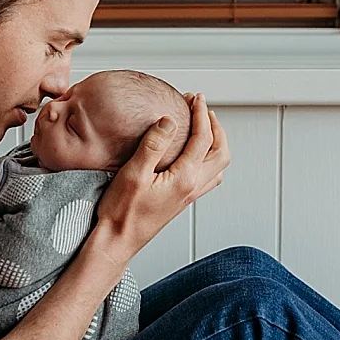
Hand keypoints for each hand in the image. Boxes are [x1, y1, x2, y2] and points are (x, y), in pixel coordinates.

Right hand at [94, 93, 230, 257]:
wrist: (118, 241)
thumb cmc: (122, 212)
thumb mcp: (134, 173)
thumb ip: (153, 145)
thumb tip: (169, 121)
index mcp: (184, 178)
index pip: (203, 139)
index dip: (201, 114)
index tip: (195, 98)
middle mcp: (192, 187)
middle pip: (221, 152)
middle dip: (215, 126)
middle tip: (202, 109)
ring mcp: (189, 195)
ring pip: (218, 166)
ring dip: (216, 143)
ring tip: (203, 127)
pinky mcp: (182, 200)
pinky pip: (208, 177)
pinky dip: (208, 159)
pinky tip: (194, 155)